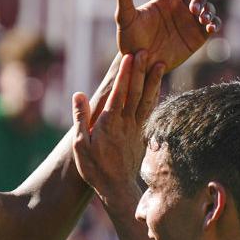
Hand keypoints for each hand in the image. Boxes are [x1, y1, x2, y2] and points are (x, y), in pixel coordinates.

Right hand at [70, 53, 163, 203]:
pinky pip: (149, 111)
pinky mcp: (142, 133)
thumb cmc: (94, 167)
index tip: (130, 56)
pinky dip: (155, 96)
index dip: (125, 74)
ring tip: (160, 64)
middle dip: (140, 71)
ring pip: (146, 100)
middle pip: (135, 92)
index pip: (118, 93)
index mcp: (109, 123)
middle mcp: (125, 123)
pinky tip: (158, 87)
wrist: (116, 187)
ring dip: (153, 81)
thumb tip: (78, 94)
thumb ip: (80, 118)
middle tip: (145, 52)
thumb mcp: (79, 144)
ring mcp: (136, 128)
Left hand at [115, 0, 219, 69]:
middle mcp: (180, 8)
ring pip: (209, 8)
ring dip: (209, 10)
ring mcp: (190, 22)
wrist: (139, 64)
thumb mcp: (125, 16)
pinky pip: (213, 25)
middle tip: (193, 10)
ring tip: (202, 19)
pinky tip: (210, 27)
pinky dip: (216, 23)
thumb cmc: (130, 39)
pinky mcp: (198, 37)